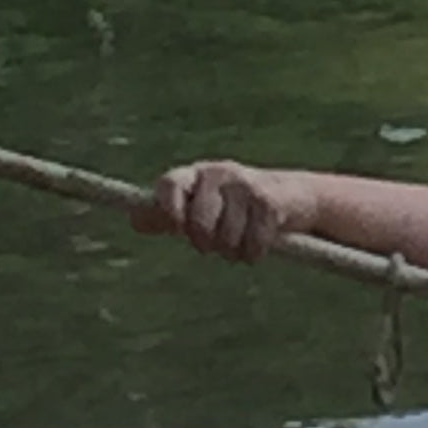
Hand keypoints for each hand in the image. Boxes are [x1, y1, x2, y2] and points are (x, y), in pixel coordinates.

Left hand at [136, 158, 314, 261]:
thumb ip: (165, 214)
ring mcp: (244, 186)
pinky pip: (252, 244)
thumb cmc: (234, 205)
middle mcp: (217, 174)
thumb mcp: (200, 204)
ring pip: (226, 238)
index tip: (176, 228)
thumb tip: (134, 220)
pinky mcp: (268, 202)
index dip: (168, 209)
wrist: (293, 195)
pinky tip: (258, 246)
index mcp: (194, 175)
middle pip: (200, 223)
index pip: (170, 185)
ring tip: (239, 243)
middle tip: (215, 244)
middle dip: (208, 243)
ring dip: (233, 252)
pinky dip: (253, 253)